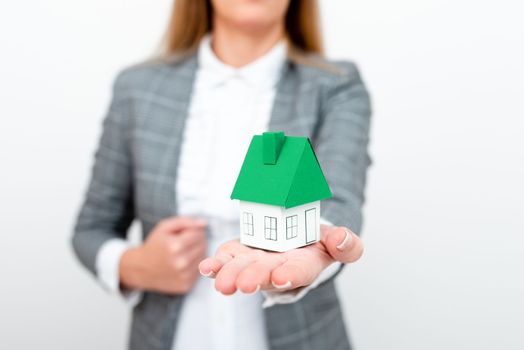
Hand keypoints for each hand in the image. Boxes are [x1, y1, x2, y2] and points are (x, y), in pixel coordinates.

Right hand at [119, 216, 206, 293]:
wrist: (140, 269)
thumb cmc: (153, 247)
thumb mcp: (164, 227)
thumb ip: (185, 222)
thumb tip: (204, 223)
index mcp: (175, 246)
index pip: (199, 234)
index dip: (194, 231)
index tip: (186, 233)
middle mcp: (181, 262)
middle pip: (203, 246)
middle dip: (197, 242)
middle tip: (184, 243)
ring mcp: (183, 276)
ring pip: (203, 258)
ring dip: (196, 254)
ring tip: (182, 253)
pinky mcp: (185, 285)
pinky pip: (199, 271)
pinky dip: (193, 266)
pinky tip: (182, 264)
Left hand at [198, 225, 362, 294]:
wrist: (294, 239)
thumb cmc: (314, 243)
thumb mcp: (336, 240)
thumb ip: (346, 244)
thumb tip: (343, 240)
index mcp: (303, 265)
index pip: (298, 272)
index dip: (290, 274)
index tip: (282, 276)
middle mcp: (276, 268)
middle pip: (265, 275)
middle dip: (255, 278)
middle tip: (245, 284)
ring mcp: (254, 262)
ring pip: (241, 270)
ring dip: (230, 276)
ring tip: (222, 283)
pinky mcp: (238, 254)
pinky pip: (225, 260)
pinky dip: (215, 265)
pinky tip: (206, 268)